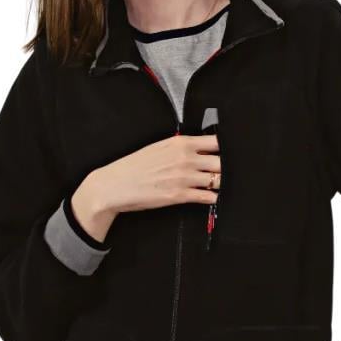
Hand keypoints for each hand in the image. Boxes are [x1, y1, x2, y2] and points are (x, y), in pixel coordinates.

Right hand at [87, 134, 220, 214]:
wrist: (116, 185)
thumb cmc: (134, 166)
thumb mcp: (159, 147)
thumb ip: (181, 146)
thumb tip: (200, 148)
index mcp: (181, 143)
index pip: (216, 142)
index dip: (223, 149)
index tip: (225, 154)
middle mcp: (186, 159)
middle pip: (221, 162)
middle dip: (224, 168)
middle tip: (223, 173)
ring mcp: (184, 178)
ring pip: (218, 180)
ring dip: (220, 184)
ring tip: (218, 186)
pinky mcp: (180, 196)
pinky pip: (208, 197)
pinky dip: (213, 198)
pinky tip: (211, 197)